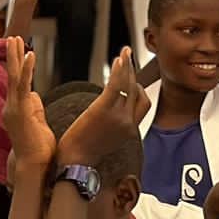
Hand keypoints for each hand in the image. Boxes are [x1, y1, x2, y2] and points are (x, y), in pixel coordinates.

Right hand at [3, 36, 56, 168]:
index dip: (18, 65)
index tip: (19, 48)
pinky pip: (23, 85)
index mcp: (16, 109)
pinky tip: (30, 54)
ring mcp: (13, 109)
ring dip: (15, 57)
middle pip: (11, 76)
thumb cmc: (39, 148)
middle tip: (13, 37)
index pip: (16, 82)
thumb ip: (34, 108)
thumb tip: (33, 94)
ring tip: (16, 39)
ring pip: (13, 77)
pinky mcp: (20, 111)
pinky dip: (27, 69)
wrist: (35, 166)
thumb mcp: (38, 122)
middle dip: (12, 56)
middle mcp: (11, 107)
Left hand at [56, 48, 147, 166]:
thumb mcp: (106, 142)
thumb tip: (109, 114)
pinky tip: (118, 60)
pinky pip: (117, 84)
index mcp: (130, 130)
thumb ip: (113, 127)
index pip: (144, 103)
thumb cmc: (83, 155)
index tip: (133, 79)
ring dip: (127, 67)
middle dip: (133, 73)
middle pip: (138, 90)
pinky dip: (119, 70)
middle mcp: (129, 122)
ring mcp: (118, 116)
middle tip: (128, 59)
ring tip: (124, 54)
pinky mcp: (104, 109)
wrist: (74, 164)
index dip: (140, 89)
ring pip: (129, 85)